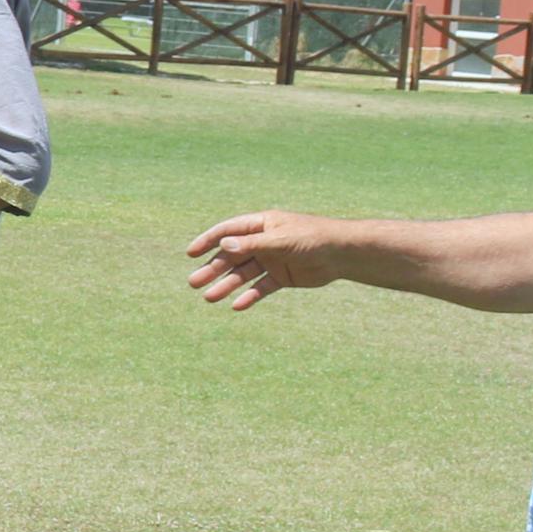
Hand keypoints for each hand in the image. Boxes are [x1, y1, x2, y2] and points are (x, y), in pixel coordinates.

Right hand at [184, 210, 344, 310]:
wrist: (341, 253)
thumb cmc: (311, 238)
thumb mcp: (279, 240)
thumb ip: (251, 245)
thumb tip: (222, 245)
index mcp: (261, 225)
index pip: (228, 231)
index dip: (208, 241)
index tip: (191, 253)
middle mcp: (263, 242)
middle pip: (232, 256)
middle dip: (213, 268)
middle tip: (194, 282)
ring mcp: (271, 260)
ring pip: (243, 274)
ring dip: (226, 285)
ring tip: (209, 297)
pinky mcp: (281, 277)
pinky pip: (260, 287)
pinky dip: (249, 296)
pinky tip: (237, 306)